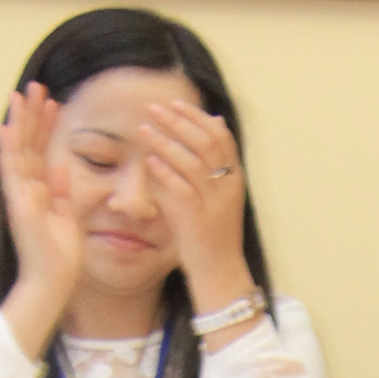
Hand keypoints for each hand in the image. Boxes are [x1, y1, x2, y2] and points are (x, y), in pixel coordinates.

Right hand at [0, 85, 87, 355]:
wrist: (53, 282)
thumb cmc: (61, 256)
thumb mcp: (69, 216)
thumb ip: (65, 191)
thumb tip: (64, 166)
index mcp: (40, 190)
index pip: (42, 150)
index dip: (47, 126)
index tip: (55, 102)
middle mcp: (27, 188)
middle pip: (29, 144)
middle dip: (33, 115)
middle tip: (37, 87)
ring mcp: (21, 195)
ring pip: (19, 151)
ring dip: (20, 123)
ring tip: (22, 95)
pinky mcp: (19, 205)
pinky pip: (12, 173)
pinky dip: (10, 151)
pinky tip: (9, 129)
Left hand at [139, 93, 253, 315]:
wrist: (220, 273)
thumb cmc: (214, 234)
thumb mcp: (220, 194)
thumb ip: (215, 162)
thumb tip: (215, 121)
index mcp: (234, 180)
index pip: (220, 137)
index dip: (197, 117)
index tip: (175, 103)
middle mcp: (228, 189)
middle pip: (205, 143)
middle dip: (177, 122)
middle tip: (153, 108)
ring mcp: (214, 205)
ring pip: (192, 163)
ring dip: (165, 142)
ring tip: (144, 129)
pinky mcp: (198, 221)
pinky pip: (181, 189)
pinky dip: (165, 172)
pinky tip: (150, 160)